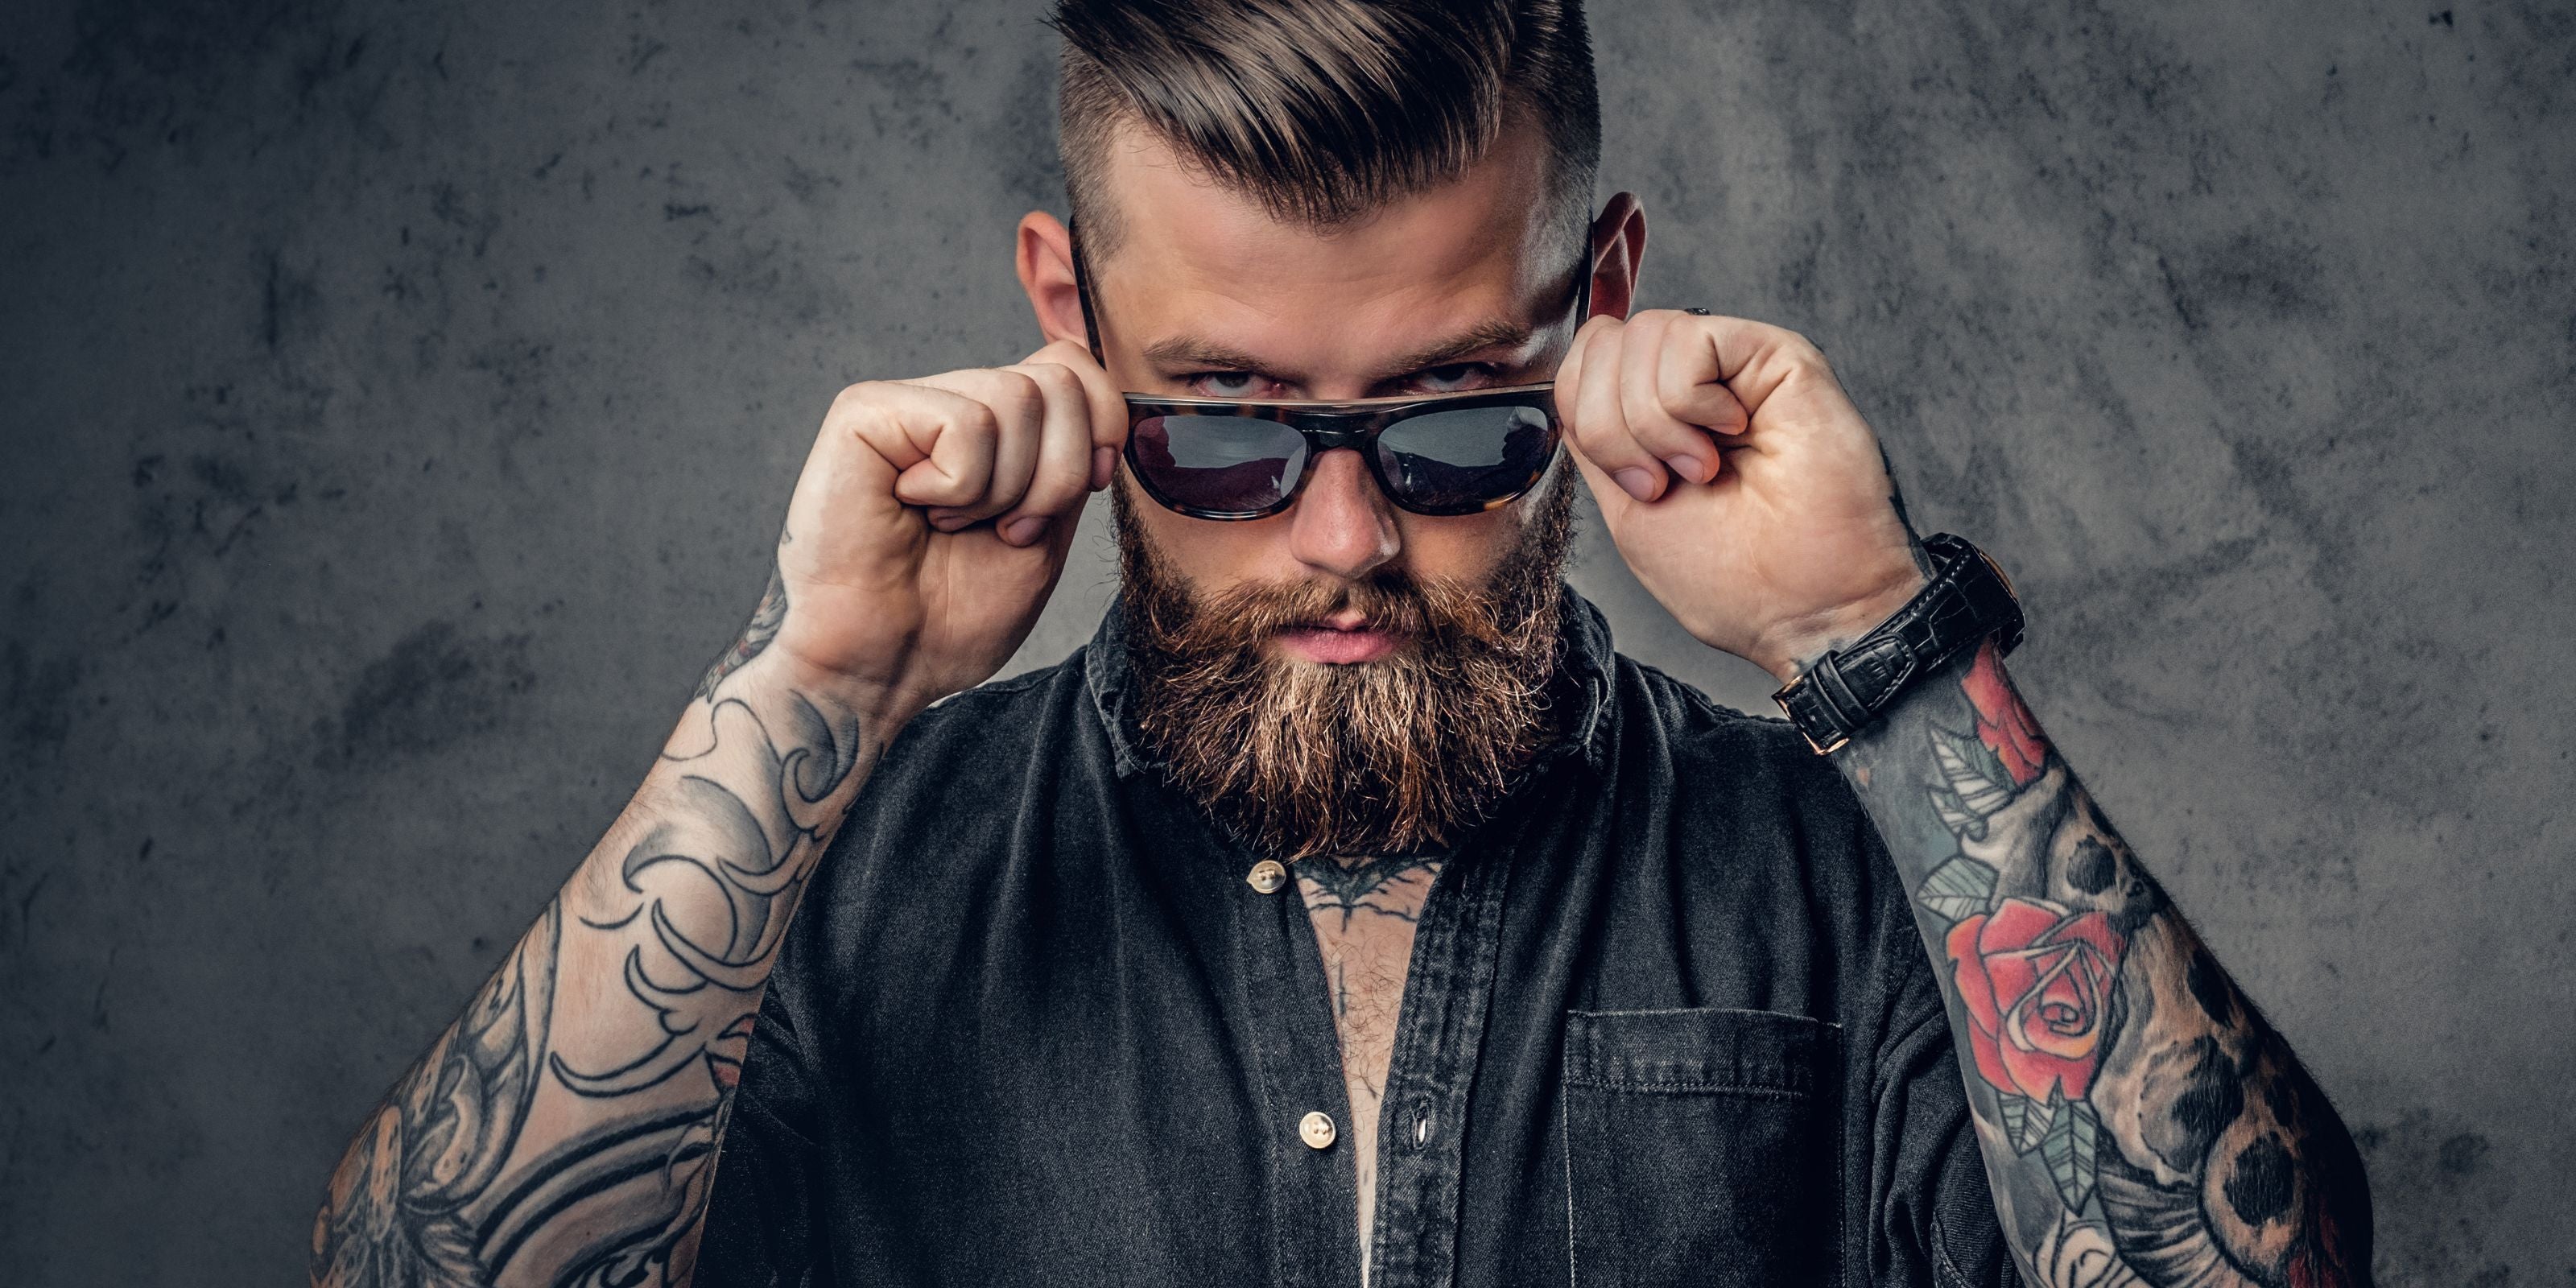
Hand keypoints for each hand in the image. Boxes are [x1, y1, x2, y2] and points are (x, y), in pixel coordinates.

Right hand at [764, 339, 1125, 719]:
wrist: (882, 665)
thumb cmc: (951, 616)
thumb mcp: (1046, 532)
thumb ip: (1073, 461)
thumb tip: (1109, 401)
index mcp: (994, 428)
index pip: (1071, 366)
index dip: (1103, 423)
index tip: (1089, 487)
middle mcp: (950, 401)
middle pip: (1059, 380)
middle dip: (1056, 476)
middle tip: (1002, 529)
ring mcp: (907, 402)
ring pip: (1019, 398)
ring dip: (1003, 491)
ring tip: (948, 524)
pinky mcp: (865, 411)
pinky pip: (966, 423)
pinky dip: (959, 488)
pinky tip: (910, 508)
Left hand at [1555, 310, 1925, 682]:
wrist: (1806, 605)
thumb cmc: (1732, 578)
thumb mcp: (1625, 507)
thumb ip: (1595, 438)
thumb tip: (1571, 383)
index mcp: (1657, 420)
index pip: (1583, 366)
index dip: (1584, 416)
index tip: (1637, 485)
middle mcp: (1694, 384)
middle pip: (1601, 345)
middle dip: (1612, 426)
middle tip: (1664, 480)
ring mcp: (1732, 365)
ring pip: (1640, 336)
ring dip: (1654, 420)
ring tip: (1703, 467)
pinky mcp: (1771, 352)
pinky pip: (1685, 337)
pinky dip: (1688, 400)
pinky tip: (1730, 434)